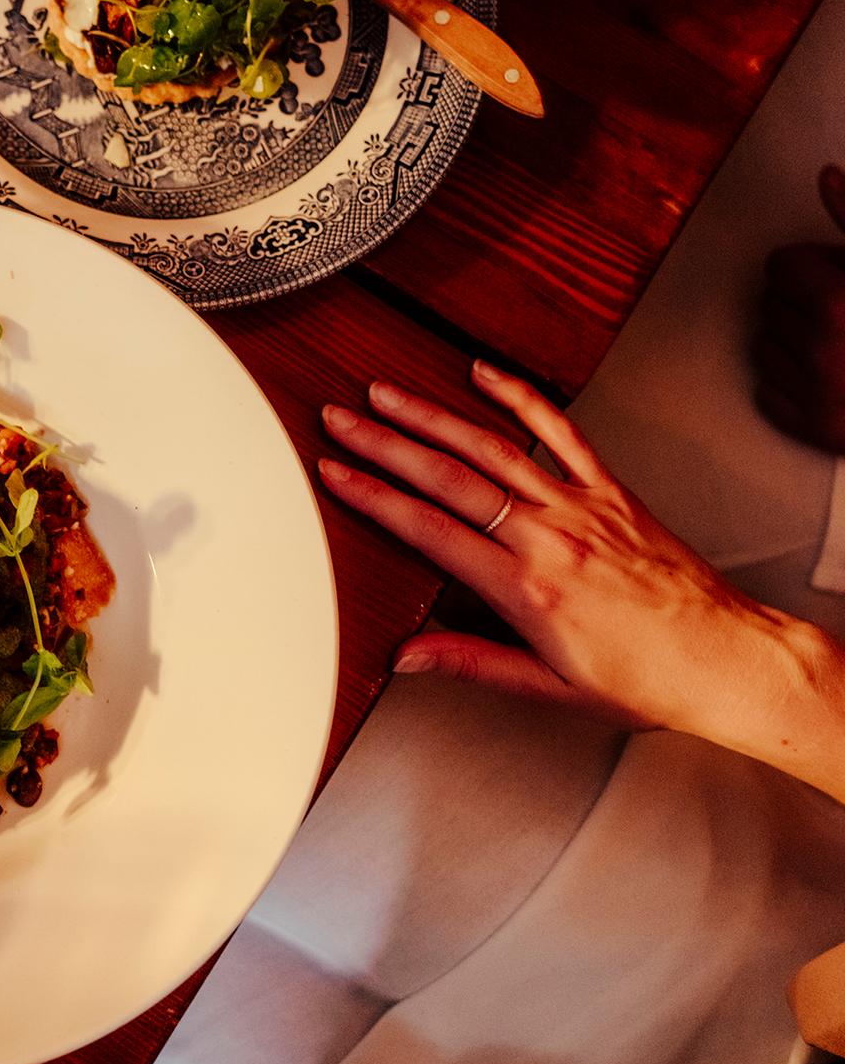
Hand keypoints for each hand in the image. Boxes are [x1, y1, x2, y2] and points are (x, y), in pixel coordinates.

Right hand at [318, 361, 844, 795]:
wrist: (728, 660)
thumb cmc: (647, 681)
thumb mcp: (550, 689)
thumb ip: (473, 663)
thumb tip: (408, 657)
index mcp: (526, 588)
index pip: (429, 530)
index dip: (373, 497)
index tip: (335, 473)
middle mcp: (549, 536)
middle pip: (448, 477)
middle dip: (384, 444)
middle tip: (339, 419)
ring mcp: (581, 506)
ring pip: (491, 447)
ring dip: (431, 416)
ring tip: (386, 394)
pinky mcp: (611, 491)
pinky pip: (560, 432)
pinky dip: (520, 397)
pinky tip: (484, 374)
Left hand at [753, 166, 844, 452]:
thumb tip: (827, 176)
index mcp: (839, 302)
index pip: (780, 266)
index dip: (812, 268)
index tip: (837, 277)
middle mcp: (822, 349)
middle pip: (771, 303)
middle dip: (803, 303)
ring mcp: (818, 394)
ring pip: (765, 347)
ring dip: (795, 343)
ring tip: (842, 347)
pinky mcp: (816, 430)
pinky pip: (768, 394)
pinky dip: (791, 388)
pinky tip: (830, 380)